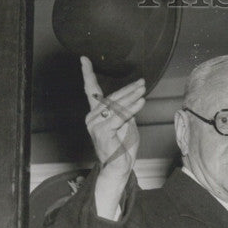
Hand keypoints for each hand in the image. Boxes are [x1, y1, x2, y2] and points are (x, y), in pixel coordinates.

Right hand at [81, 56, 143, 181]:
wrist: (120, 167)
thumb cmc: (123, 148)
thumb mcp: (127, 124)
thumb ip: (126, 111)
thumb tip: (132, 97)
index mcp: (96, 114)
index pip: (91, 91)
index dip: (88, 74)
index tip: (84, 59)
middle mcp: (92, 117)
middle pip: (111, 97)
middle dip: (128, 89)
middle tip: (142, 83)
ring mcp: (95, 124)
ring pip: (116, 106)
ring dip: (132, 97)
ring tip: (143, 90)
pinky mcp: (101, 131)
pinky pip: (119, 116)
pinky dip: (132, 108)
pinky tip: (141, 102)